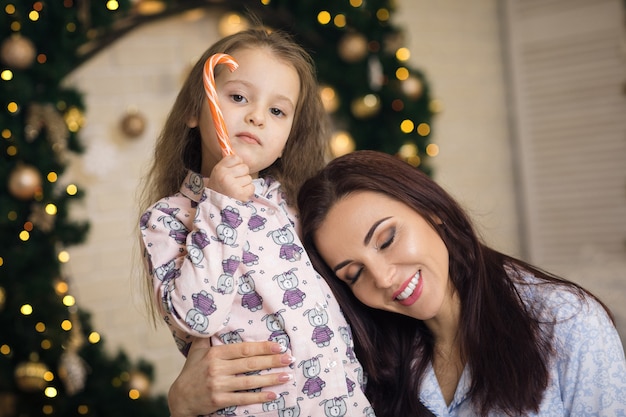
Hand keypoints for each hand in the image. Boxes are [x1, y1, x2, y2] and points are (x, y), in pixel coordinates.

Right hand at [168, 338, 294, 416]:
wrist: (180, 398)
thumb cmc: (192, 371)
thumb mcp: (197, 349)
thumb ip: (208, 334)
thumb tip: (216, 315)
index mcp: (215, 353)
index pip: (244, 349)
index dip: (263, 347)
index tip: (279, 346)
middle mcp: (217, 368)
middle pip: (250, 364)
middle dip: (272, 361)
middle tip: (290, 359)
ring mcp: (218, 385)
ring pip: (250, 381)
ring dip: (270, 379)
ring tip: (287, 376)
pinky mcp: (219, 400)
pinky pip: (243, 398)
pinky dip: (259, 397)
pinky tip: (273, 395)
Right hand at [207, 155, 254, 200]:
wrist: (216, 207)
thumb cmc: (219, 188)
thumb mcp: (218, 174)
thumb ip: (227, 164)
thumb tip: (236, 152)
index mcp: (219, 169)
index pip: (236, 158)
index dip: (236, 164)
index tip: (232, 171)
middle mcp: (225, 176)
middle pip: (244, 167)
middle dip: (242, 174)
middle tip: (234, 182)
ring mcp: (233, 185)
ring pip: (248, 178)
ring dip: (245, 184)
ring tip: (236, 189)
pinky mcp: (241, 194)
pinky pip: (251, 187)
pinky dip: (248, 191)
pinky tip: (240, 194)